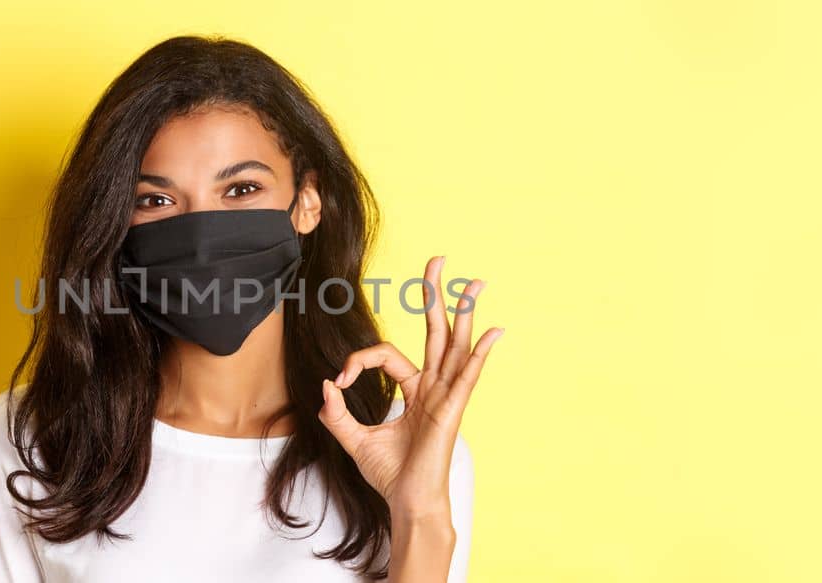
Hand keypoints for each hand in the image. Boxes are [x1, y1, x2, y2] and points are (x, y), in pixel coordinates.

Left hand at [318, 256, 501, 518]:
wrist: (407, 502)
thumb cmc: (390, 475)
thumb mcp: (354, 439)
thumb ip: (337, 414)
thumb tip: (327, 386)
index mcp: (414, 390)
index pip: (386, 355)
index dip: (359, 360)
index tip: (340, 379)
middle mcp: (433, 387)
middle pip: (435, 332)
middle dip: (435, 295)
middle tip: (438, 260)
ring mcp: (445, 396)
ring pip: (455, 346)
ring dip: (464, 313)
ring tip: (474, 283)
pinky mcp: (452, 410)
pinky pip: (467, 376)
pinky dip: (480, 353)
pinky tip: (494, 331)